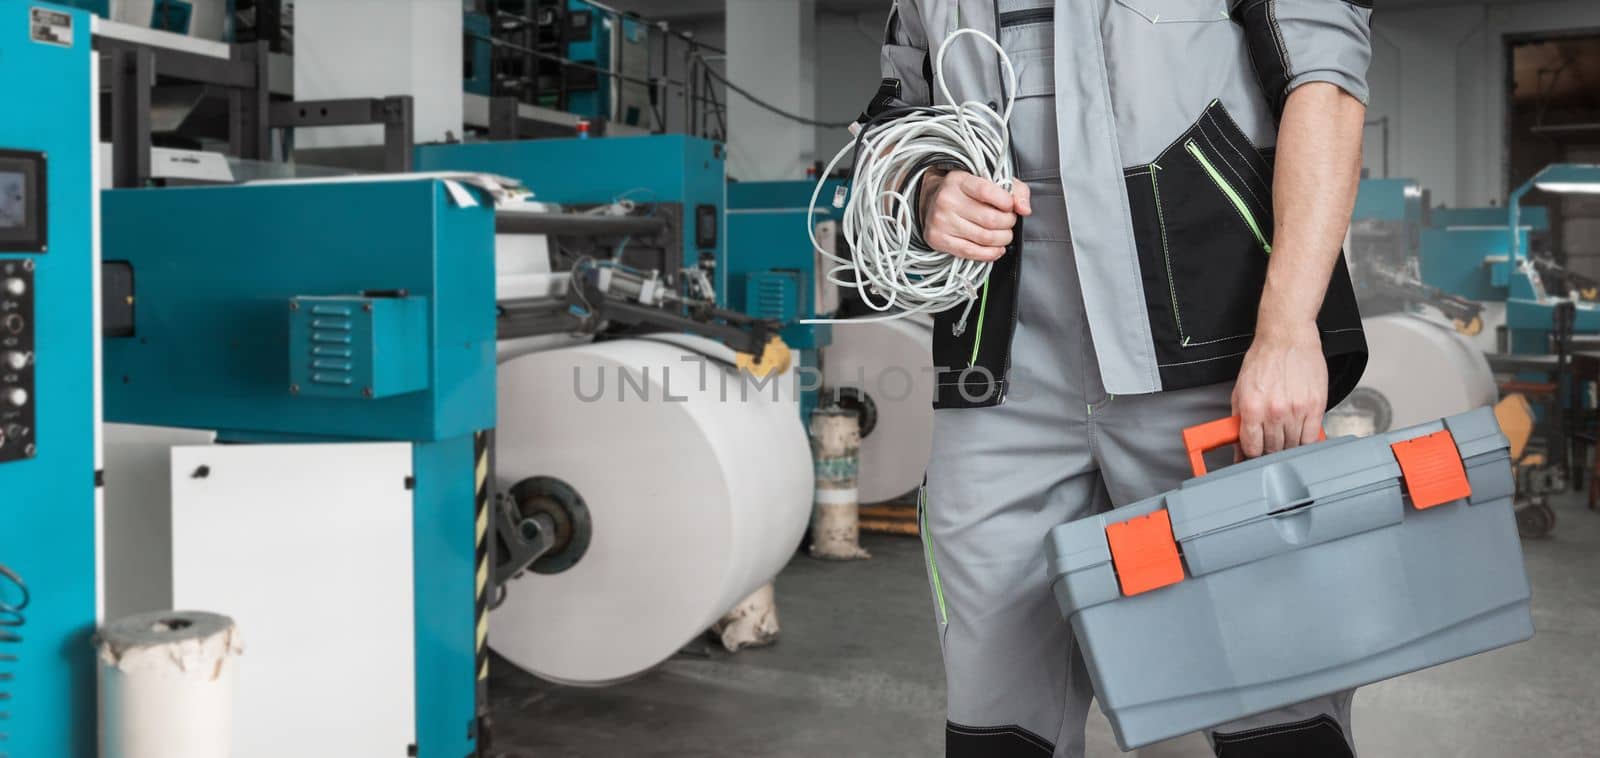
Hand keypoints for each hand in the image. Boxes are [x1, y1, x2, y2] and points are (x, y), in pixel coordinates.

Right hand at [919, 169, 1031, 261]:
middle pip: (990, 219)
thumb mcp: (990, 181)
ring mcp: (941, 221)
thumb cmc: (966, 192)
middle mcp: (947, 200)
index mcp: (959, 180)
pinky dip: (990, 254)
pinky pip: (971, 252)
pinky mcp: (938, 239)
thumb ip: (1015, 190)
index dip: (1007, 202)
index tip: (1011, 206)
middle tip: (1009, 222)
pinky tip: (996, 249)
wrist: (932, 201)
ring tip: (1004, 235)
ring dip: (1002, 239)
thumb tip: (1025, 209)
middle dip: (1008, 223)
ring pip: (984, 238)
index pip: (987, 192)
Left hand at [1232, 320, 1327, 457]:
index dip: (1251, 456)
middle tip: (1269, 446)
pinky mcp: (1316, 406)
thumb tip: (1238, 446)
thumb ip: (1238, 420)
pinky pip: (1311, 436)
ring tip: (1284, 437)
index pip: (1251, 447)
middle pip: (1273, 448)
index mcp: (1251, 408)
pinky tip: (1300, 436)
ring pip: (1293, 445)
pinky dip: (1305, 441)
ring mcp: (1296, 410)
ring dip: (1287, 446)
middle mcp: (1274, 411)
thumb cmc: (1263, 359)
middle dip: (1269, 451)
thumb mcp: (1240, 390)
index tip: (1253, 456)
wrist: (1287, 337)